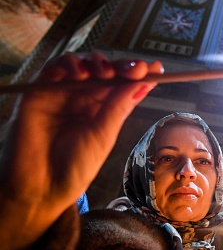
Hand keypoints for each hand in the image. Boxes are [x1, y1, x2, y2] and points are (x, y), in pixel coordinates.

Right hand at [0, 52, 162, 249]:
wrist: (42, 188)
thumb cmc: (75, 166)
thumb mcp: (104, 135)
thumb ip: (120, 106)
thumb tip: (145, 82)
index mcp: (103, 108)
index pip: (123, 83)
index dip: (139, 73)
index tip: (156, 67)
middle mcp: (83, 97)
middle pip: (105, 69)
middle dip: (122, 65)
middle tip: (136, 68)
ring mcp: (62, 92)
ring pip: (81, 63)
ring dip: (96, 61)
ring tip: (105, 73)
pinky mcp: (39, 91)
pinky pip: (53, 68)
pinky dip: (67, 64)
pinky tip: (80, 73)